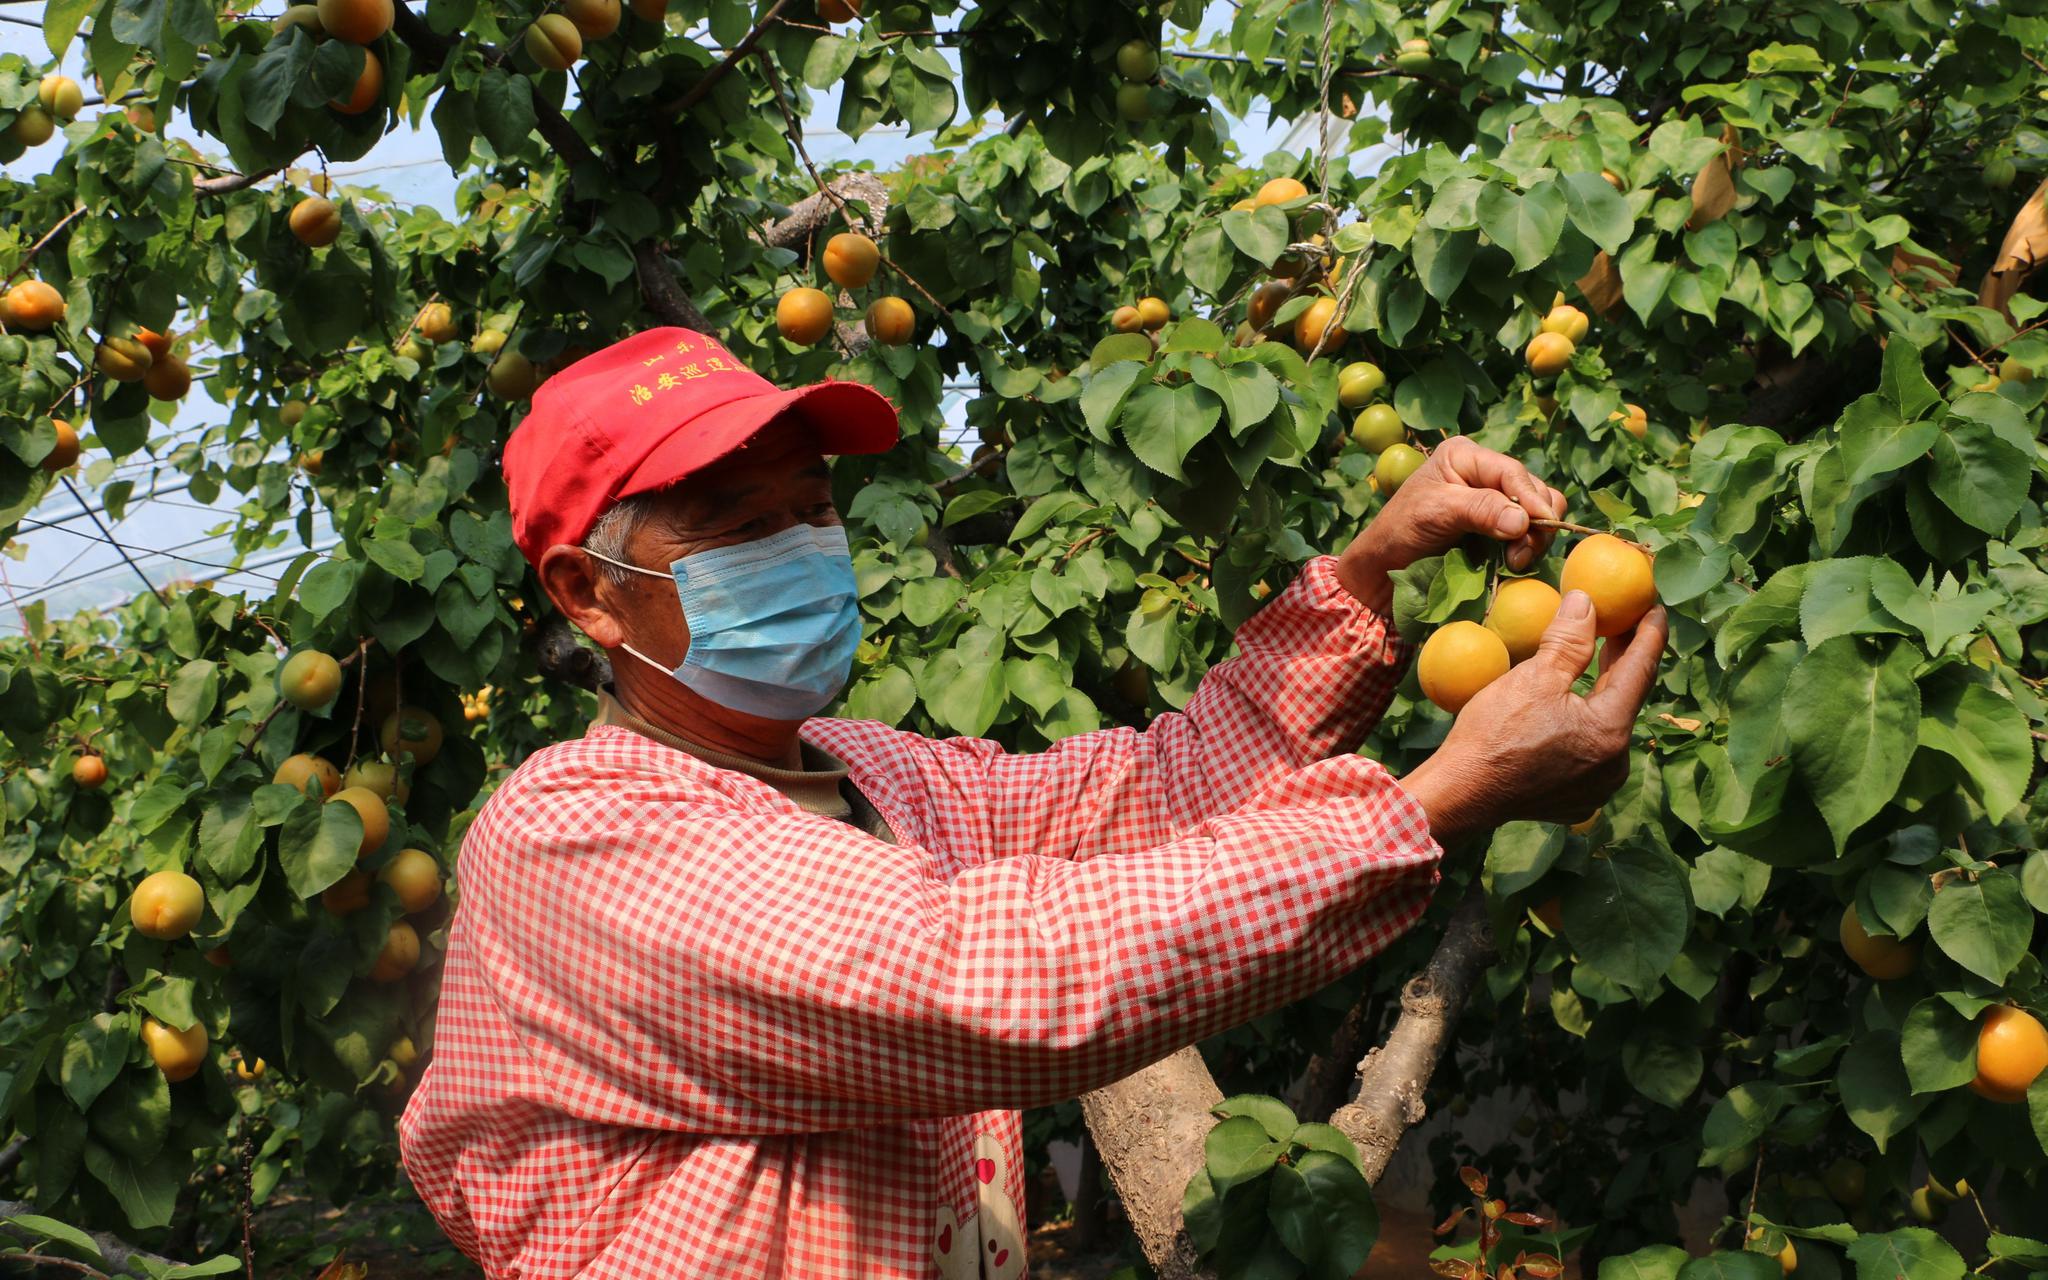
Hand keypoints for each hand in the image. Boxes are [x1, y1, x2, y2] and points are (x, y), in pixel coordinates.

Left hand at [1335, 436, 1568, 613]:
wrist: (1385, 564)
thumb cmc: (1401, 530)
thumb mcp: (1437, 512)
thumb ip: (1480, 510)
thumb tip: (1523, 521)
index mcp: (1466, 456)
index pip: (1512, 472)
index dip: (1531, 499)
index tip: (1543, 526)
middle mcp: (1484, 472)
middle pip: (1533, 490)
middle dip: (1535, 521)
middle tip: (1519, 555)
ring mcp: (1493, 498)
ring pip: (1537, 512)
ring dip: (1534, 538)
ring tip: (1515, 561)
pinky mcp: (1497, 525)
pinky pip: (1528, 531)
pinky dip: (1527, 546)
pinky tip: (1513, 561)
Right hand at [1399, 589, 1668, 842]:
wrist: (1460, 793)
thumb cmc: (1494, 733)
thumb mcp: (1534, 678)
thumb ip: (1569, 639)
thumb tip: (1586, 601)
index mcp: (1610, 730)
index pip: (1640, 670)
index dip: (1649, 635)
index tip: (1655, 609)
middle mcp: (1615, 763)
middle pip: (1627, 699)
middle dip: (1624, 661)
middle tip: (1622, 628)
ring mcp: (1598, 787)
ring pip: (1609, 728)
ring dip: (1604, 695)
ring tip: (1597, 664)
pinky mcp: (1577, 800)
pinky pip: (1590, 753)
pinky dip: (1585, 726)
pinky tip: (1570, 711)